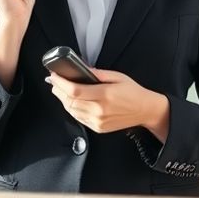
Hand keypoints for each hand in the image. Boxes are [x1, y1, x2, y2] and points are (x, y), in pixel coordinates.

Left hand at [45, 68, 169, 138]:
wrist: (145, 110)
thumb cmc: (133, 92)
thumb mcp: (117, 76)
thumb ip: (97, 73)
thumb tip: (81, 69)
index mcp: (105, 94)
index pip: (74, 91)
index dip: (60, 83)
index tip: (54, 76)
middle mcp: (100, 110)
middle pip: (70, 101)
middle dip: (58, 90)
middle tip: (54, 82)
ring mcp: (98, 121)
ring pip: (72, 111)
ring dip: (63, 100)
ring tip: (59, 90)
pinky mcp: (98, 128)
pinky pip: (79, 118)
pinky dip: (71, 109)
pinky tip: (71, 101)